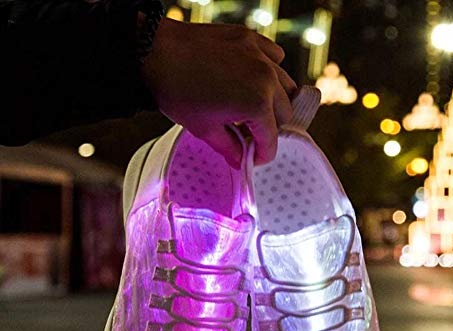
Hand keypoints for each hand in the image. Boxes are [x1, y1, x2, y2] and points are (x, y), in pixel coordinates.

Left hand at [142, 19, 296, 167]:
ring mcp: (260, 55)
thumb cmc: (177, 91)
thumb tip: (241, 160)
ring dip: (274, 102)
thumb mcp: (204, 129)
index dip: (263, 155)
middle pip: (285, 113)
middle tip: (250, 134)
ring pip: (286, 86)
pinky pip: (275, 58)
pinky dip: (270, 72)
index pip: (272, 140)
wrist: (156, 51)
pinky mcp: (251, 39)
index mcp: (257, 104)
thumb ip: (229, 148)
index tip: (254, 158)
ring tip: (253, 109)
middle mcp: (266, 78)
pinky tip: (254, 79)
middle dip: (269, 128)